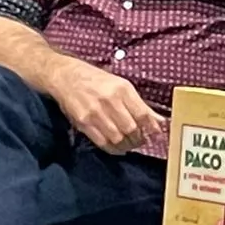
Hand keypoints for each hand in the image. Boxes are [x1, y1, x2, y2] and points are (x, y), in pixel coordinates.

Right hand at [50, 58, 164, 154]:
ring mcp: (95, 113)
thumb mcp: (121, 85)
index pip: (142, 114)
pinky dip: (112, 149)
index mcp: (122, 89)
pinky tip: (117, 147)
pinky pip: (102, 142)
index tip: (158, 135)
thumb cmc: (97, 79)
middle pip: (131, 128)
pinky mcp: (83, 123)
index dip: (152, 128)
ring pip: (117, 138)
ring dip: (127, 145)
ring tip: (130, 144)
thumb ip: (139, 103)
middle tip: (142, 141)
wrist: (66, 76)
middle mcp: (109, 101)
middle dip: (139, 139)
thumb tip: (158, 120)